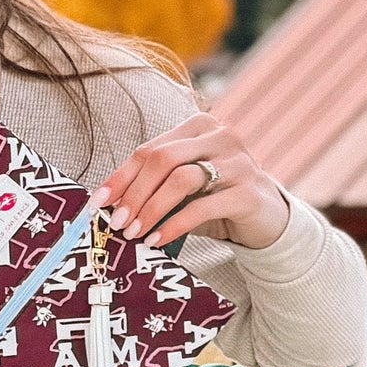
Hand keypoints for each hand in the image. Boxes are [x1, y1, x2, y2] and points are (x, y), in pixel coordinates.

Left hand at [85, 110, 290, 250]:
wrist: (267, 218)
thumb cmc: (215, 199)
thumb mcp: (184, 186)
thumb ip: (154, 184)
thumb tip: (108, 203)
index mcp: (199, 127)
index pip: (149, 149)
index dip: (120, 177)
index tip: (98, 202)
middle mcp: (221, 137)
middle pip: (162, 160)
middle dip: (134, 193)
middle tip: (117, 221)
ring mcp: (239, 162)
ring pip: (181, 180)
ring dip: (150, 209)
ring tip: (133, 232)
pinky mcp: (249, 192)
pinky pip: (202, 207)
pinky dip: (173, 225)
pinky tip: (157, 239)